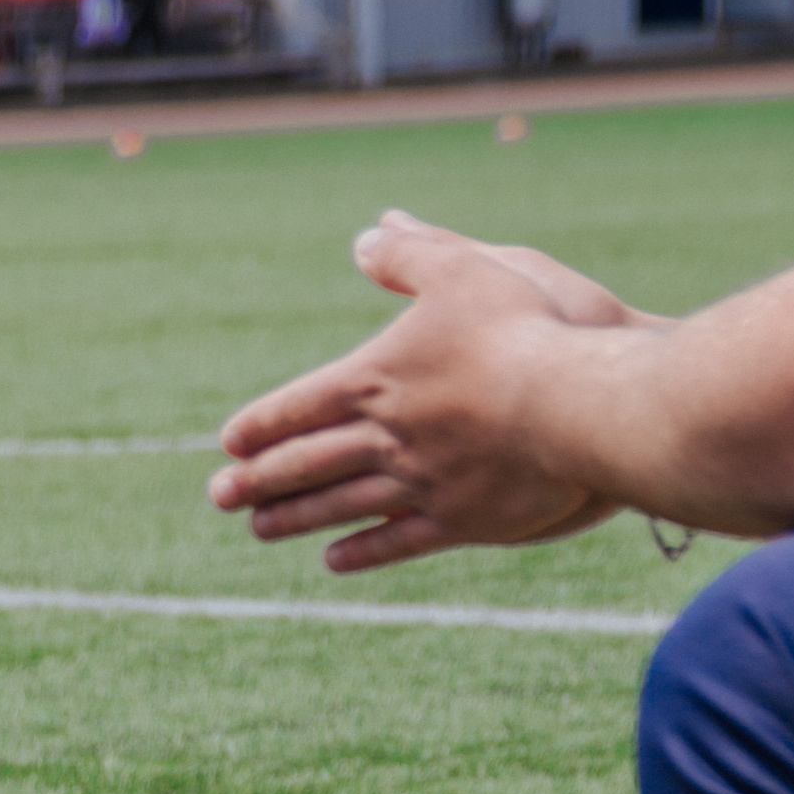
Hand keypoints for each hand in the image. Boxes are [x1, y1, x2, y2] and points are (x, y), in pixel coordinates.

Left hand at [209, 211, 636, 570]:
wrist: (574, 405)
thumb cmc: (521, 330)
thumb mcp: (463, 270)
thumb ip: (410, 253)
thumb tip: (367, 233)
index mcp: (376, 379)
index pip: (302, 405)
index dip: (263, 423)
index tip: (229, 442)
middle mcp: (387, 437)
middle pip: (309, 462)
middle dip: (260, 479)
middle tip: (219, 496)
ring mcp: (420, 483)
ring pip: (341, 504)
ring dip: (294, 517)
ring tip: (258, 528)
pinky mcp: (461, 518)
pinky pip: (399, 540)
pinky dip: (362, 550)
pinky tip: (333, 560)